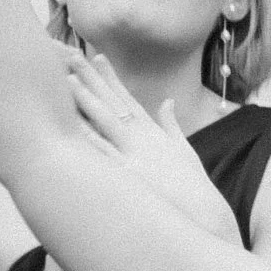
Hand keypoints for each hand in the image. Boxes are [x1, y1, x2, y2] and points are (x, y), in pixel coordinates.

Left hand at [66, 61, 236, 235]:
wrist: (203, 214)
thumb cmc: (193, 187)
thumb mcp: (184, 149)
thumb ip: (171, 124)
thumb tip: (168, 102)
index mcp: (152, 132)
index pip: (127, 98)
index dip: (111, 77)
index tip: (97, 57)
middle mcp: (142, 139)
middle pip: (111, 102)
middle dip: (92, 78)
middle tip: (72, 56)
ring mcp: (134, 156)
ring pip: (105, 122)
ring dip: (86, 101)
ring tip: (67, 80)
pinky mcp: (129, 177)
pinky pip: (103, 155)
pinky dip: (88, 139)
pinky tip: (72, 126)